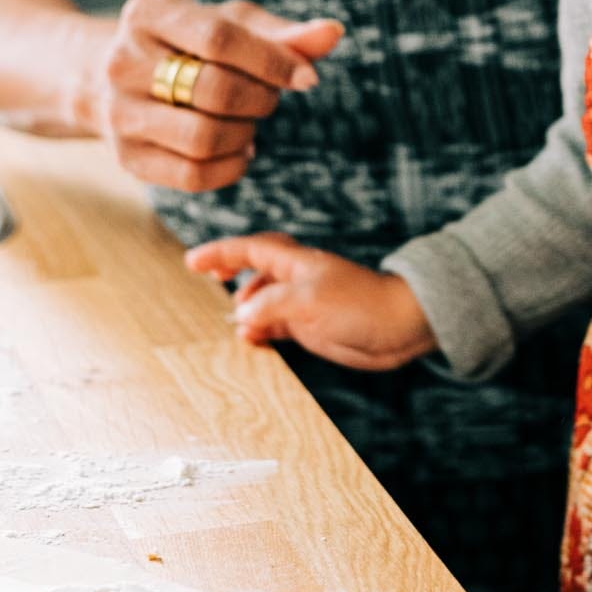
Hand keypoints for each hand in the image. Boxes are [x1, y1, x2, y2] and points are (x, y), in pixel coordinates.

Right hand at [92, 0, 341, 193]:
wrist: (106, 78)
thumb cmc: (185, 43)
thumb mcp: (227, 24)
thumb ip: (280, 32)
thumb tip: (332, 33)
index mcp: (148, 12)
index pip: (220, 39)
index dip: (273, 61)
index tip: (306, 77)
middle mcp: (123, 61)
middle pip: (215, 91)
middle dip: (260, 99)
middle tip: (269, 97)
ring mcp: (118, 114)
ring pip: (203, 139)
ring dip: (246, 134)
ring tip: (249, 122)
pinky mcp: (126, 159)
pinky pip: (192, 177)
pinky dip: (232, 167)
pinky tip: (240, 149)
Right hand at [186, 232, 436, 369]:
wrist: (399, 327)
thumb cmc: (359, 305)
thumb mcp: (309, 301)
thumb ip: (270, 304)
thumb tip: (243, 313)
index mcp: (296, 263)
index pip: (250, 250)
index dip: (220, 254)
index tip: (193, 261)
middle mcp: (296, 280)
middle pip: (255, 268)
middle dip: (232, 272)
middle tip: (211, 281)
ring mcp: (304, 303)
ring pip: (263, 301)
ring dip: (247, 310)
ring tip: (239, 327)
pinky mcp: (311, 327)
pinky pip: (276, 325)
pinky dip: (261, 331)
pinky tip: (253, 341)